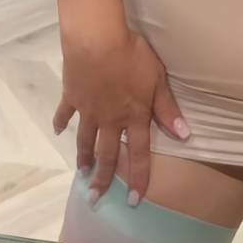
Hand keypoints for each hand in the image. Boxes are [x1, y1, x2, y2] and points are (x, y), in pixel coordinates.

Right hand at [54, 29, 188, 206]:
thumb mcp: (157, 80)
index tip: (133, 201)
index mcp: (134, 116)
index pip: (139, 154)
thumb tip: (185, 135)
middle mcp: (110, 120)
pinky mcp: (71, 96)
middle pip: (107, 154)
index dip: (138, 178)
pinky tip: (57, 131)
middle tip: (95, 198)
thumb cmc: (132, 56)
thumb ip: (168, 108)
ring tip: (82, 173)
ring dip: (84, 158)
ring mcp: (88, 110)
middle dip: (103, 178)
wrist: (96, 41)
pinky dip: (60, 122)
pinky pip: (64, 113)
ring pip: (85, 140)